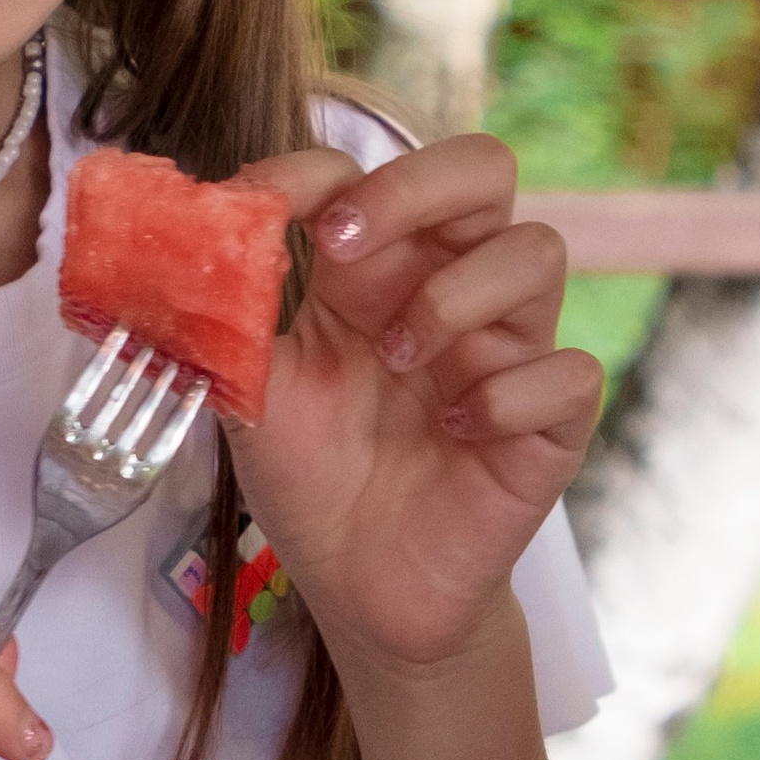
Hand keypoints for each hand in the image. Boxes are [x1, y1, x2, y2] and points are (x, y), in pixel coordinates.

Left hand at [226, 134, 601, 676]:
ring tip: (397, 357)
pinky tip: (455, 432)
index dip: (318, 172)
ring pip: (538, 251)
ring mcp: (506, 353)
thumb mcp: (251, 389)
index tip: (262, 208)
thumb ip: (229, 313)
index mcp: (377, 271)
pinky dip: (509, 394)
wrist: (358, 588)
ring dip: (456, 294)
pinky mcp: (549, 425)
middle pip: (483, 170)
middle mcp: (450, 291)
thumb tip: (189, 232)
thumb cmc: (311, 477)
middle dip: (413, 186)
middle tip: (344, 244)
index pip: (374, 172)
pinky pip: (570, 373)